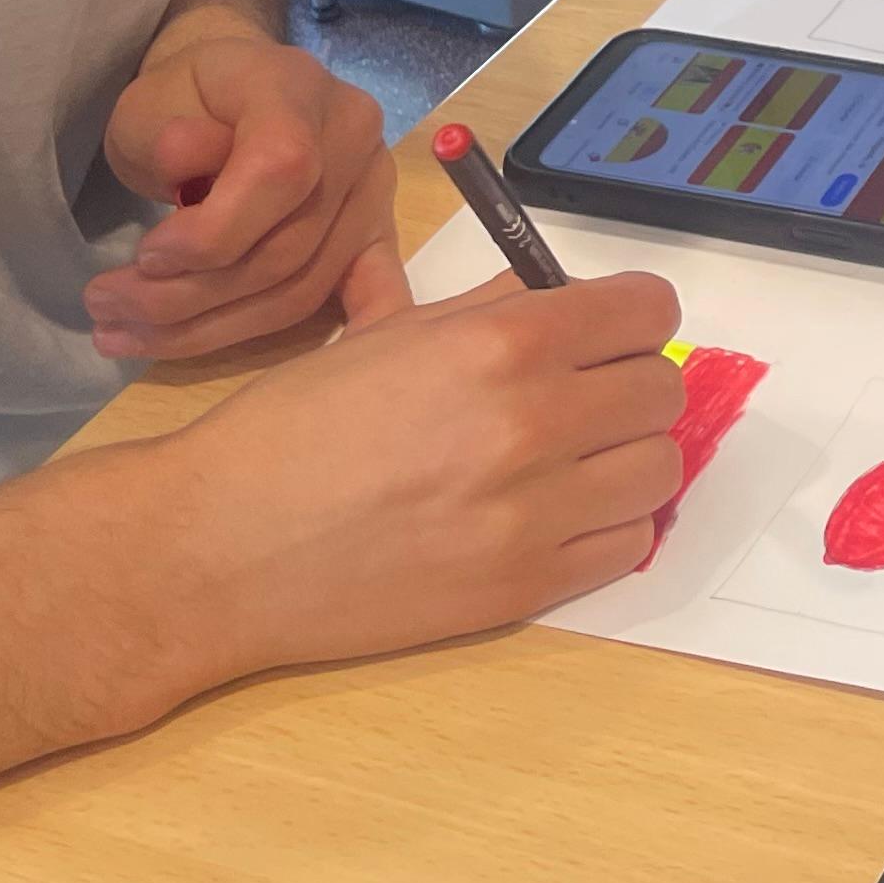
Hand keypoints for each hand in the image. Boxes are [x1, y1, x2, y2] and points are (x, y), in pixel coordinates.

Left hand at [92, 30, 403, 362]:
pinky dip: (348, 343)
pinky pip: (368, 299)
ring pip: (302, 290)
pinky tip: (310, 387)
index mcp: (300, 92)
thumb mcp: (154, 100)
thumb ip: (167, 132)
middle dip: (186, 297)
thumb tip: (184, 161)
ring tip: (127, 336)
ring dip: (211, 329)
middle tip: (104, 311)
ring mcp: (373, 193)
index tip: (144, 256)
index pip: (281, 170)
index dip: (214, 231)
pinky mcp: (375, 235)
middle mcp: (356, 141)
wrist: (233, 90)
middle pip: (286, 248)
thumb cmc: (185, 97)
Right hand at [136, 271, 688, 684]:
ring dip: (627, 459)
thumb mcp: (385, 336)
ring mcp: (534, 512)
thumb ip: (486, 308)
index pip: (647, 312)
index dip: (632, 318)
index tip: (609, 333)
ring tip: (573, 462)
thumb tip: (557, 295)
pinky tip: (557, 516)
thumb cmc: (292, 430)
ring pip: (659, 470)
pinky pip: (629, 547)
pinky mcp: (525, 587)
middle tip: (583, 399)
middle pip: (662, 390)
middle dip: (629, 385)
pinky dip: (608, 527)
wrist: (221, 548)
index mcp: (500, 343)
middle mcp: (532, 421)